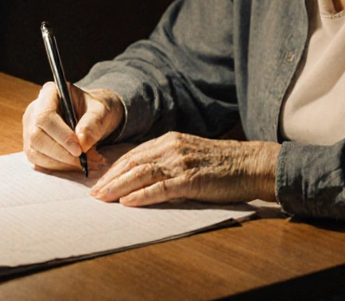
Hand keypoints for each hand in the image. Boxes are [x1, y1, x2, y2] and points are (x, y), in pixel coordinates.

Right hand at [22, 82, 123, 171]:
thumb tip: (81, 143)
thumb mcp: (101, 111)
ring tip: (87, 163)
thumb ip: (93, 124)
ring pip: (35, 152)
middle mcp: (34, 110)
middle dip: (61, 153)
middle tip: (85, 161)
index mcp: (49, 93)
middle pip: (37, 137)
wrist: (92, 118)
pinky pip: (39, 161)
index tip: (79, 150)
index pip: (45, 116)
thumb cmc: (95, 110)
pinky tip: (77, 164)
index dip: (61, 135)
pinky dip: (59, 167)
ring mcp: (30, 129)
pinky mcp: (32, 145)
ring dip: (61, 163)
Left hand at [89, 132, 278, 205]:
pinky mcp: (192, 179)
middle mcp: (172, 148)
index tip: (98, 182)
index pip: (134, 154)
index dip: (114, 169)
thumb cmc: (224, 164)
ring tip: (102, 199)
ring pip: (142, 173)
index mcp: (170, 140)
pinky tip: (128, 202)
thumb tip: (144, 177)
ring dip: (118, 187)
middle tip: (93, 193)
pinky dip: (142, 195)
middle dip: (110, 178)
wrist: (252, 164)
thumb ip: (169, 162)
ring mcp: (181, 163)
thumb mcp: (191, 155)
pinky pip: (161, 188)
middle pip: (132, 163)